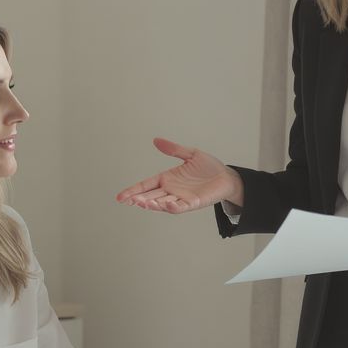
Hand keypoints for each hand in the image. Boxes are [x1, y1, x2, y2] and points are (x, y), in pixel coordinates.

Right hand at [116, 137, 243, 212]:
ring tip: (142, 203)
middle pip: (150, 196)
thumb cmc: (209, 168)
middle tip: (129, 200)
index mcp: (167, 179)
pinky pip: (179, 207)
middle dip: (139, 199)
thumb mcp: (190, 154)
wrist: (226, 176)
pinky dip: (172, 207)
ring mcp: (180, 198)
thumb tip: (156, 140)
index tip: (120, 197)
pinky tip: (165, 205)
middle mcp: (171, 190)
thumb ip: (173, 149)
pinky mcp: (192, 203)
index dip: (133, 191)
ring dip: (152, 205)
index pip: (146, 185)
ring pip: (162, 204)